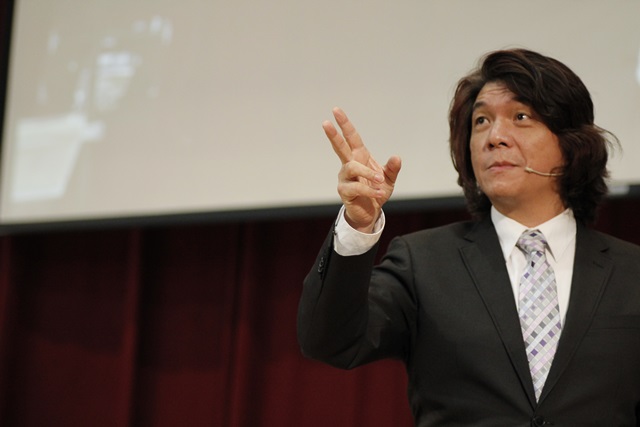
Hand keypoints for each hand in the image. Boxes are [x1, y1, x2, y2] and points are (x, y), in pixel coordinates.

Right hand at [323, 107, 401, 232]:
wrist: (370, 213)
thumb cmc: (376, 192)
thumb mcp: (388, 179)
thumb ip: (392, 168)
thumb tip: (396, 157)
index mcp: (360, 157)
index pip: (351, 137)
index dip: (345, 124)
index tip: (336, 111)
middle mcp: (349, 165)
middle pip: (339, 147)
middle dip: (333, 134)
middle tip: (326, 122)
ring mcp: (345, 178)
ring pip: (352, 168)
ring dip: (367, 173)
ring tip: (379, 180)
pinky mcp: (345, 192)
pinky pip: (357, 187)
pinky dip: (369, 190)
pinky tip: (378, 193)